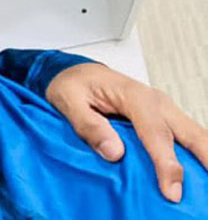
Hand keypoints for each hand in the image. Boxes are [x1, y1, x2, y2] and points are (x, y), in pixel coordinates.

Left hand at [46, 62, 207, 202]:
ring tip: (204, 184)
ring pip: (193, 134)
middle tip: (203, 190)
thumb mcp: (68, 101)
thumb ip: (89, 126)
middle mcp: (156, 101)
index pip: (156, 133)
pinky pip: (184, 136)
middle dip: (204, 159)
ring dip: (203, 156)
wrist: (77, 72)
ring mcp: (163, 109)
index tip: (171, 191)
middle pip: (190, 133)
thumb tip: (114, 152)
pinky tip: (196, 172)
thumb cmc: (73, 85)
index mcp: (133, 96)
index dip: (166, 164)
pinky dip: (194, 153)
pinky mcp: (163, 117)